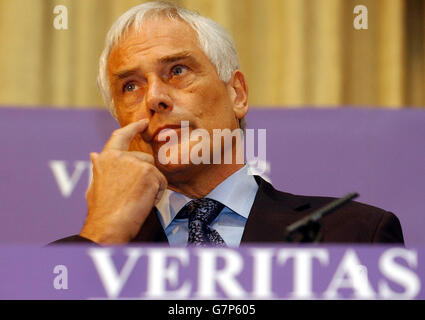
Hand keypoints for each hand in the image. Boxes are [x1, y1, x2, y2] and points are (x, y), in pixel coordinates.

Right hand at [80, 119, 166, 243]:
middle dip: (146, 174)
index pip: (121, 136)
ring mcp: (135, 163)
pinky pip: (162, 182)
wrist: (109, 225)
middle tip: (135, 194)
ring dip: (152, 185)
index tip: (143, 122)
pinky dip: (157, 193)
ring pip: (155, 171)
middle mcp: (120, 156)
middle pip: (145, 159)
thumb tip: (94, 154)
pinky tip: (144, 202)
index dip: (133, 128)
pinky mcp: (149, 173)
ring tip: (137, 199)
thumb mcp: (95, 185)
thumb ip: (99, 168)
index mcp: (106, 158)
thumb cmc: (102, 210)